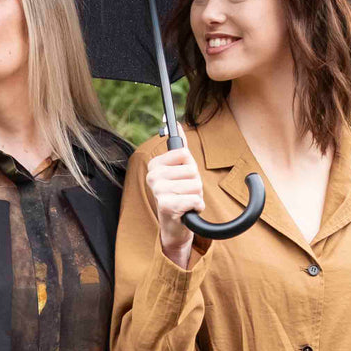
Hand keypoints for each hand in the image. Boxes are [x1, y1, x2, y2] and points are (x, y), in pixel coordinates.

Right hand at [146, 126, 203, 265]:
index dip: (190, 167)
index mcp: (155, 165)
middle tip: (184, 194)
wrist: (175, 226)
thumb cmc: (179, 196)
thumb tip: (177, 124)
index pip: (184, 153)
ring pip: (195, 185)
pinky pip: (195, 200)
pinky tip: (187, 211)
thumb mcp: (180, 169)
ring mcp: (158, 191)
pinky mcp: (167, 206)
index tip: (181, 178)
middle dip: (195, 184)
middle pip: (192, 170)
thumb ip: (179, 146)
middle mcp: (153, 177)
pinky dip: (197, 207)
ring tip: (185, 202)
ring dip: (196, 196)